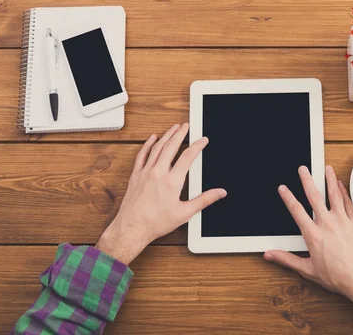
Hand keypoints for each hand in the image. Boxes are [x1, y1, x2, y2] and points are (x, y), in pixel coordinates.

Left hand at [96, 123, 226, 264]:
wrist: (132, 228)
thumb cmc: (156, 222)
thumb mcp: (185, 212)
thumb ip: (204, 200)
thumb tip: (220, 193)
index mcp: (172, 181)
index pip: (188, 157)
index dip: (197, 145)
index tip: (203, 140)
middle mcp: (158, 173)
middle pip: (171, 146)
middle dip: (180, 134)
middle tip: (186, 126)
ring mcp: (145, 172)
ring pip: (157, 148)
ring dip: (166, 136)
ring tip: (174, 128)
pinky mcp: (136, 175)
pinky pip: (142, 155)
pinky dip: (148, 145)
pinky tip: (152, 139)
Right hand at [264, 165, 352, 314]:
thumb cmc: (336, 276)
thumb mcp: (307, 269)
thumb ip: (286, 259)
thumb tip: (270, 255)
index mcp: (313, 235)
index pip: (297, 211)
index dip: (288, 197)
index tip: (283, 188)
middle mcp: (327, 225)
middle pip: (315, 197)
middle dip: (307, 180)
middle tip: (303, 169)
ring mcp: (342, 222)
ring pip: (334, 195)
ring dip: (329, 180)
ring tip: (326, 168)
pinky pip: (348, 203)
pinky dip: (343, 192)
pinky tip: (340, 184)